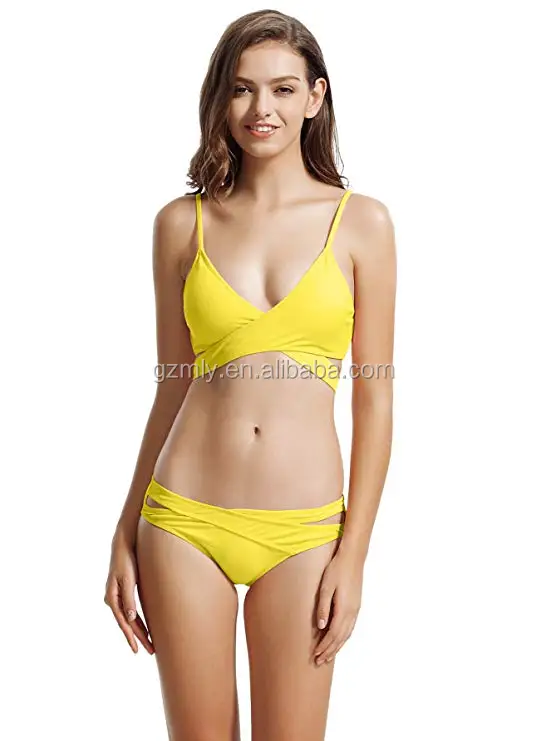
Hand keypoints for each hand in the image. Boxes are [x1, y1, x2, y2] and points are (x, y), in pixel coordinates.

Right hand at [104, 534, 153, 654]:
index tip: (138, 649)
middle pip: (126, 623)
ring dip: (138, 630)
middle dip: (137, 637)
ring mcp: (116, 596)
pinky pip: (129, 611)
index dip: (131, 636)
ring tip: (149, 642)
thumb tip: (130, 618)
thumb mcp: (128, 578)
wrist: (123, 544)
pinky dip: (136, 620)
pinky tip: (143, 627)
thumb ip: (129, 598)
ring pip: (128, 618)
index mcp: (112, 597)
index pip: (123, 622)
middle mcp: (112, 599)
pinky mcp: (122, 592)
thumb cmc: (126, 560)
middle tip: (150, 650)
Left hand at [313, 549, 362, 664]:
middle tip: (319, 662)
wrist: (353, 557)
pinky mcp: (356, 605)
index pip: (333, 635)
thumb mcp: (326, 587)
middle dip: (330, 651)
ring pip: (347, 634)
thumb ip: (323, 608)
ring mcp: (356, 609)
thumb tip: (320, 627)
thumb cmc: (337, 570)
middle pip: (341, 638)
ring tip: (328, 655)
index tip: (315, 655)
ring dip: (337, 646)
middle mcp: (352, 613)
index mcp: (344, 609)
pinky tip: (339, 639)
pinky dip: (344, 637)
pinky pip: (350, 627)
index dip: (324, 646)